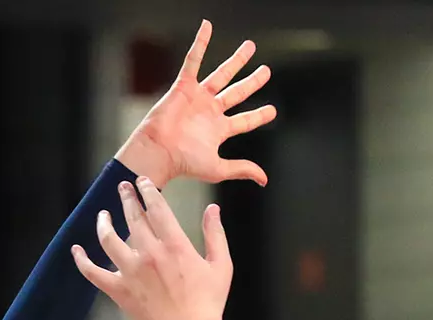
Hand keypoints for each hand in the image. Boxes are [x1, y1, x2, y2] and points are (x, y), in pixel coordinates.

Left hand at [74, 177, 231, 319]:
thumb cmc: (209, 303)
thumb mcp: (221, 265)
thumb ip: (216, 234)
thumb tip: (213, 209)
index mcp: (175, 245)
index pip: (156, 207)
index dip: (148, 191)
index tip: (143, 182)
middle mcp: (150, 254)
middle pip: (132, 216)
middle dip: (126, 197)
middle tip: (123, 187)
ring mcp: (131, 272)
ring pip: (109, 238)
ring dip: (104, 222)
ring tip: (103, 215)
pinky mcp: (118, 291)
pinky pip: (92, 272)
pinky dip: (82, 260)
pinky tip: (76, 250)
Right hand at [115, 20, 274, 188]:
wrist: (159, 151)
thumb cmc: (184, 163)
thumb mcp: (218, 168)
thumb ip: (242, 168)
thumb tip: (264, 179)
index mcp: (219, 130)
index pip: (244, 121)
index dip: (259, 115)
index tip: (272, 111)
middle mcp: (211, 111)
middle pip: (237, 92)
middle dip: (253, 82)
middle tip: (266, 71)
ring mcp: (198, 98)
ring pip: (221, 74)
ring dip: (236, 61)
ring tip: (250, 47)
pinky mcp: (184, 86)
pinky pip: (193, 60)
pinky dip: (200, 43)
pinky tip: (207, 27)